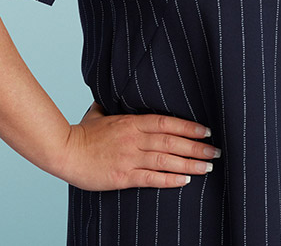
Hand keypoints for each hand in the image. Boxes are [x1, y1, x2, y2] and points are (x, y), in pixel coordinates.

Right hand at [52, 100, 217, 190]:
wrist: (64, 152)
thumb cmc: (81, 133)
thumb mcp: (98, 114)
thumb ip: (111, 108)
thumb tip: (112, 99)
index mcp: (131, 122)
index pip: (167, 122)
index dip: (188, 127)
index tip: (206, 132)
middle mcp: (134, 139)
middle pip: (172, 142)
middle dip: (197, 147)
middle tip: (216, 152)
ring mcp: (129, 158)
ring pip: (166, 160)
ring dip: (190, 164)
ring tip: (208, 168)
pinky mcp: (123, 176)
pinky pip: (152, 178)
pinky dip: (170, 179)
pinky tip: (185, 180)